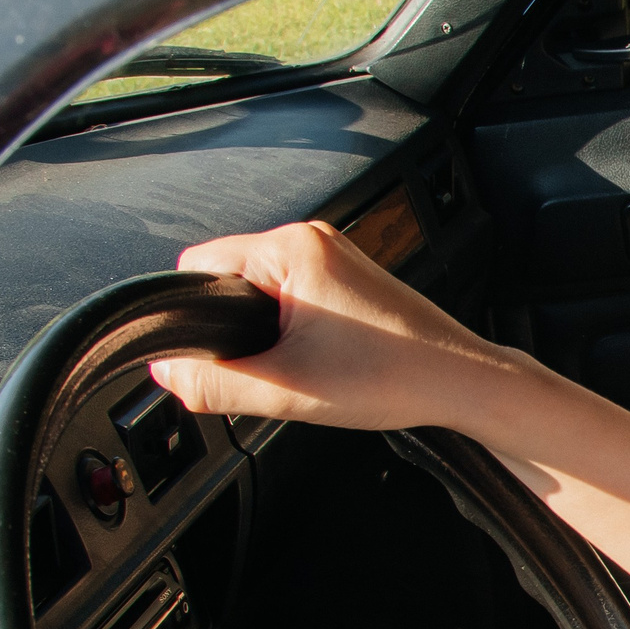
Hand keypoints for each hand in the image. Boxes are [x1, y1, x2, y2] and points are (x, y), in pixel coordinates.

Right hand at [148, 221, 513, 434]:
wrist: (463, 383)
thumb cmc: (394, 377)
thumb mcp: (285, 389)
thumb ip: (212, 383)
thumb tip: (166, 374)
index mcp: (291, 247)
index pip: (198, 268)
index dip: (193, 318)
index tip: (210, 358)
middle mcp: (312, 239)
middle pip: (229, 280)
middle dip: (233, 329)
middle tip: (268, 369)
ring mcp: (334, 257)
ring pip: (262, 293)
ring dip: (265, 333)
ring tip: (300, 367)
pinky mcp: (349, 280)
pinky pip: (293, 299)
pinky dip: (292, 331)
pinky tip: (317, 361)